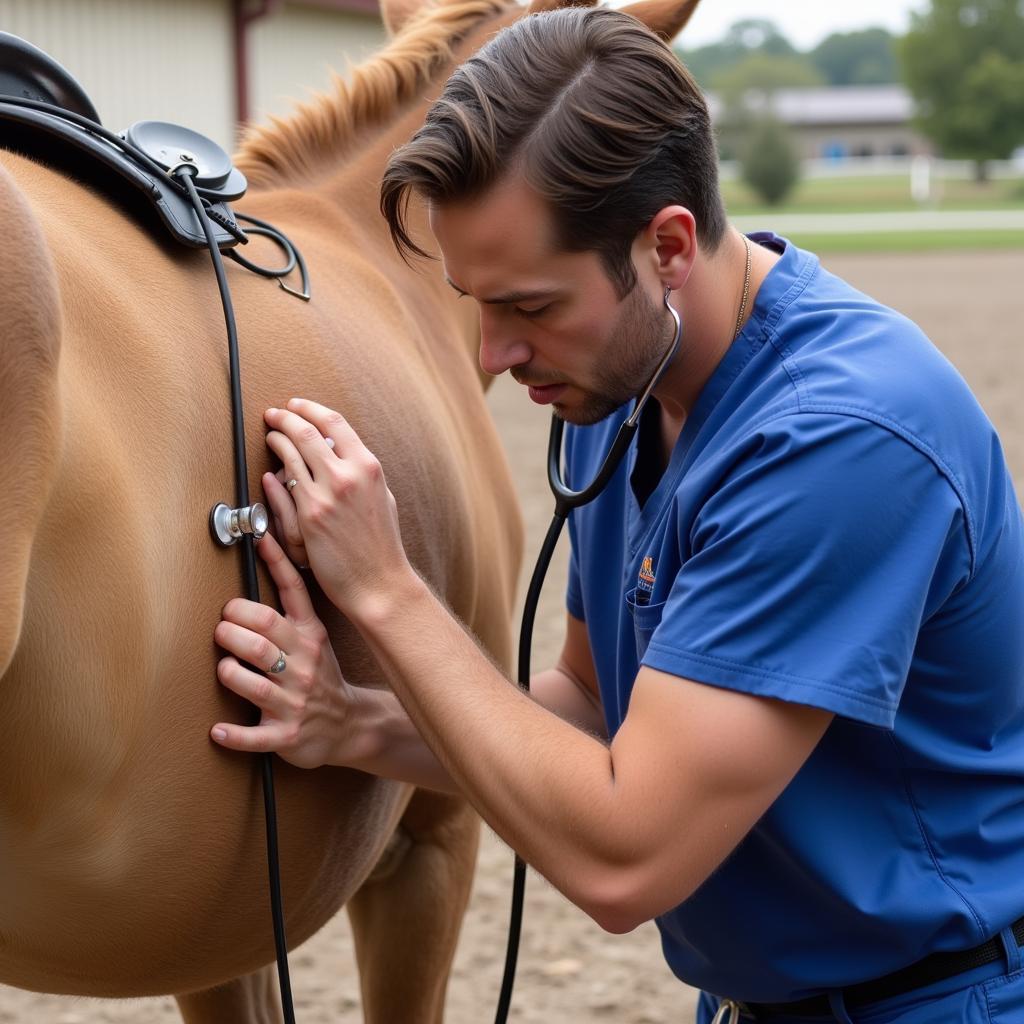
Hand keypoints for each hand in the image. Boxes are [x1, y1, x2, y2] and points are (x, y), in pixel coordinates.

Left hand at [210, 532, 360, 768]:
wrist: (348, 725)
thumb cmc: (320, 677)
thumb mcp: (315, 640)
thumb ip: (290, 614)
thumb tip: (263, 570)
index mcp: (310, 636)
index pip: (294, 592)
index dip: (276, 564)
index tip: (259, 540)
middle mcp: (303, 664)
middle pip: (261, 635)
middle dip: (231, 627)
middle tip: (222, 628)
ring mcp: (295, 700)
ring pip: (253, 681)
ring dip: (228, 671)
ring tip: (224, 668)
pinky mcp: (286, 734)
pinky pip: (254, 736)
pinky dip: (232, 734)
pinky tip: (217, 730)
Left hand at [262, 398, 412, 616]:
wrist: (379, 582)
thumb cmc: (382, 545)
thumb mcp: (382, 497)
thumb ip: (363, 473)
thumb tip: (342, 453)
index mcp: (369, 467)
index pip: (335, 422)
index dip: (310, 409)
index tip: (297, 405)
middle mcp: (348, 475)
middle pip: (307, 431)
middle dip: (285, 417)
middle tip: (274, 414)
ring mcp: (327, 494)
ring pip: (291, 453)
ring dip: (276, 439)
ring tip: (270, 435)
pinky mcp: (309, 515)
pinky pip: (284, 484)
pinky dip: (275, 472)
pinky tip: (270, 470)